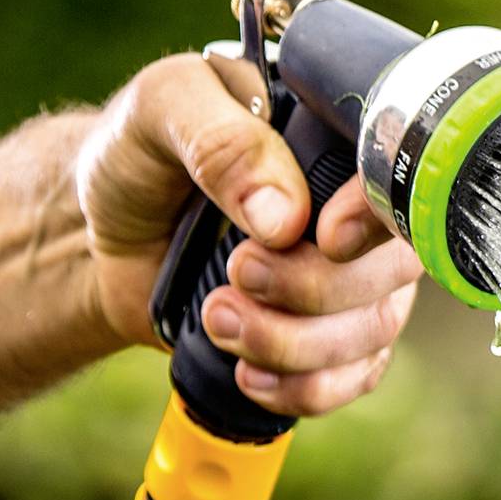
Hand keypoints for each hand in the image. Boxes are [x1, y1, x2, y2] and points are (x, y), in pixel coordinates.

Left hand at [73, 49, 425, 416]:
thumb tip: (288, 217)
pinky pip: (353, 377)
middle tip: (237, 272)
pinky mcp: (327, 333)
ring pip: (375, 331)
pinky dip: (305, 387)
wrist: (100, 230)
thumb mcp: (159, 111)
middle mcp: (360, 210)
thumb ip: (222, 143)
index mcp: (336, 137)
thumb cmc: (136, 154)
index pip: (400, 179)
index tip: (323, 237)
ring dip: (296, 344)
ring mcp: (351, 277)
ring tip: (218, 319)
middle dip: (314, 289)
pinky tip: (248, 372)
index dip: (375, 219)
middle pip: (393, 268)